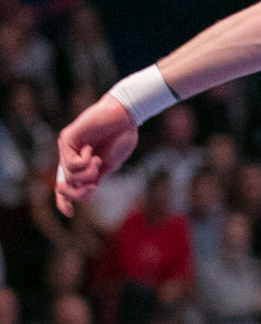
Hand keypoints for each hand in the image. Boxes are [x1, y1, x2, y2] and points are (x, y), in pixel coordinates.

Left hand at [56, 95, 137, 216]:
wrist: (127, 116)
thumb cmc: (122, 136)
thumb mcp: (110, 165)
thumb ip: (96, 178)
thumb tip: (84, 194)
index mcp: (82, 164)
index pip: (67, 186)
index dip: (65, 201)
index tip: (70, 214)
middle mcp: (71, 156)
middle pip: (63, 186)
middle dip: (77, 193)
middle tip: (92, 187)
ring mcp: (68, 148)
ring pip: (68, 176)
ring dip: (87, 174)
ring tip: (98, 161)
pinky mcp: (67, 139)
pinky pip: (70, 163)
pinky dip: (84, 163)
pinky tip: (91, 152)